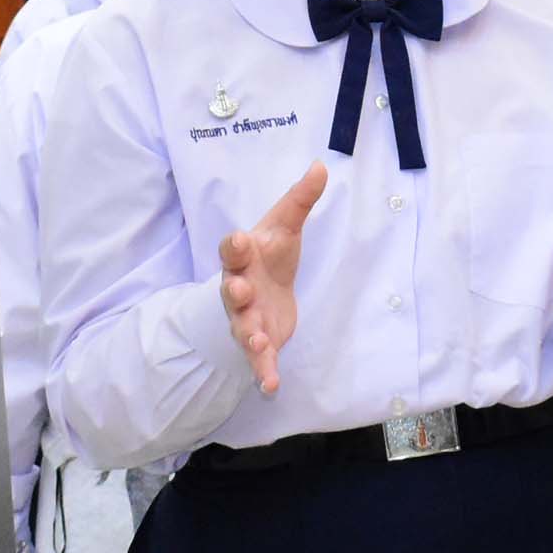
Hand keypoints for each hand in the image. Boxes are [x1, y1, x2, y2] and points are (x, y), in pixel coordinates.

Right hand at [219, 163, 325, 393]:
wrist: (262, 291)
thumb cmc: (269, 255)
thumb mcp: (285, 226)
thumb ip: (301, 200)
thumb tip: (321, 165)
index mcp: (243, 259)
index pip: (232, 250)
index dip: (234, 246)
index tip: (240, 240)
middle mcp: (238, 290)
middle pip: (231, 291)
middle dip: (235, 292)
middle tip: (240, 291)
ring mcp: (246, 319)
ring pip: (243, 330)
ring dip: (250, 338)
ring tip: (260, 346)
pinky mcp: (260, 343)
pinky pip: (259, 361)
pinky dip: (264, 373)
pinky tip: (271, 387)